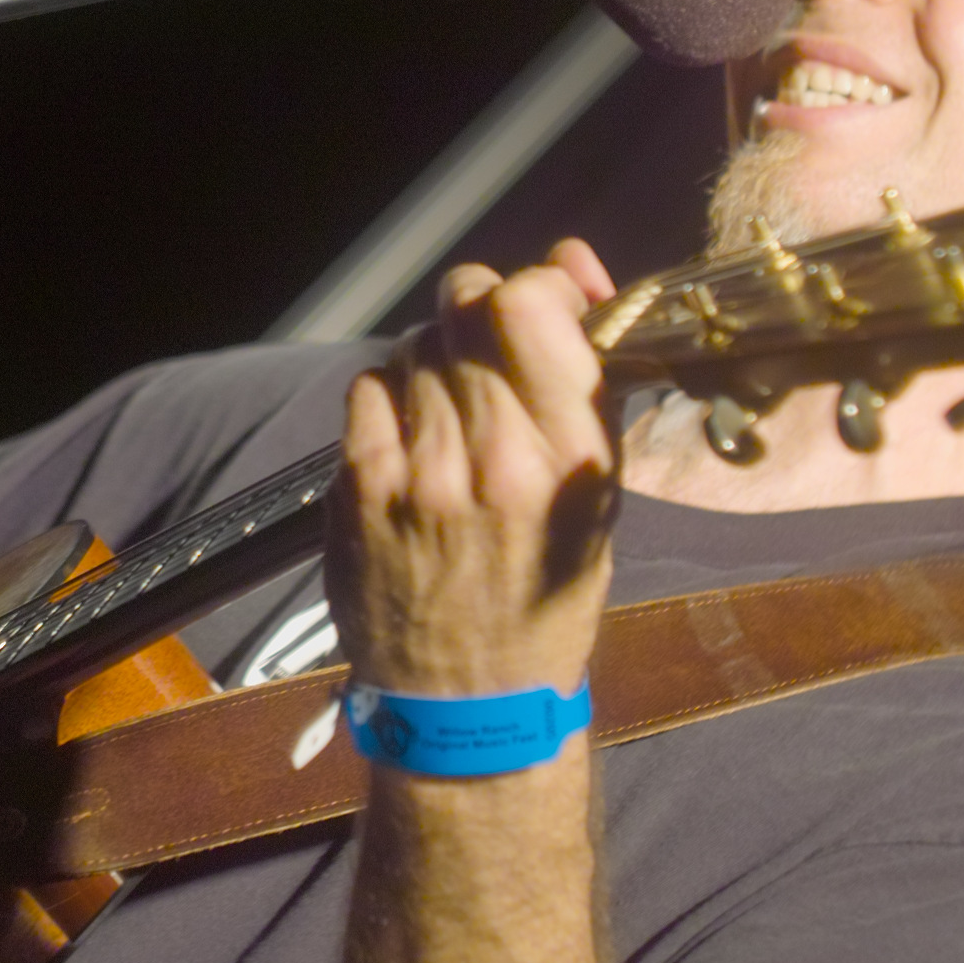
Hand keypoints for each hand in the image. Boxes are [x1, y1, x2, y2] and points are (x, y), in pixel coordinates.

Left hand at [328, 240, 620, 702]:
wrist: (471, 701)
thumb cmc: (546, 592)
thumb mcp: (601, 495)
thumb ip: (585, 374)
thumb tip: (569, 261)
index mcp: (573, 459)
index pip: (527, 307)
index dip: (531, 284)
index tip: (539, 303)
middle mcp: (498, 459)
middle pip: (466, 314)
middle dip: (478, 316)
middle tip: (485, 354)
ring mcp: (423, 474)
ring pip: (416, 346)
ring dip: (435, 361)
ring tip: (450, 415)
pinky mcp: (363, 489)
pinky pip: (369, 388)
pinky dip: (389, 398)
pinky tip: (409, 440)